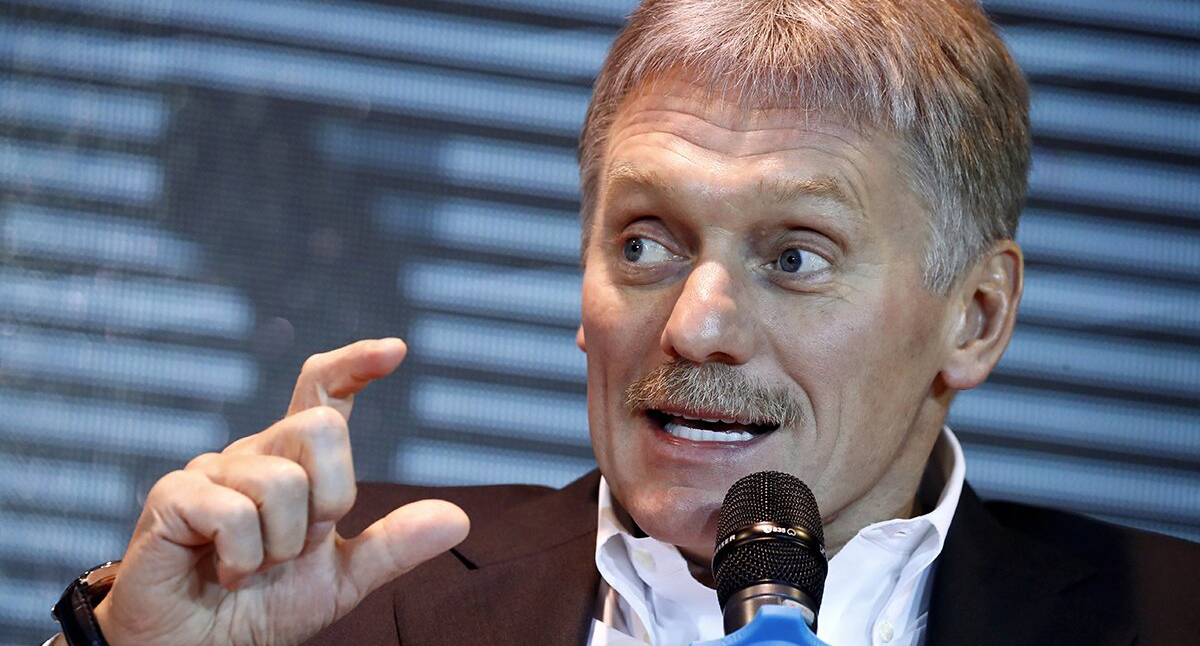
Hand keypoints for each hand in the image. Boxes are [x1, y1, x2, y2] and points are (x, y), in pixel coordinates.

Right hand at [93, 339, 469, 645]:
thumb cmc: (260, 610)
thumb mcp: (340, 580)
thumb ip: (394, 545)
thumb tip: (458, 518)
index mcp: (294, 463)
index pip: (324, 392)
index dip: (356, 363)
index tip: (396, 350)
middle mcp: (254, 454)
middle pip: (323, 427)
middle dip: (330, 499)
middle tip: (297, 547)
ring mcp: (210, 471)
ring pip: (283, 482)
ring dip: (280, 547)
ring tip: (253, 570)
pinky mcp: (171, 498)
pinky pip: (233, 513)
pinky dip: (243, 559)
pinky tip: (225, 573)